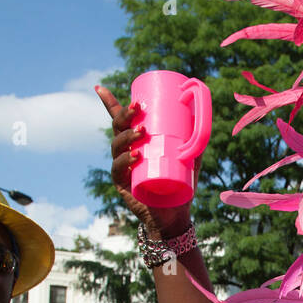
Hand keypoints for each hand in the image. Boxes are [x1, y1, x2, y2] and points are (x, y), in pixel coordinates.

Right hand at [96, 84, 195, 237]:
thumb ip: (194, 143)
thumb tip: (204, 118)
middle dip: (125, 115)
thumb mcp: (190, 161)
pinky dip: (126, 161)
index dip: (108, 103)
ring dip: (128, 136)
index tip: (99, 87)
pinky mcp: (122, 184)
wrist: (174, 216)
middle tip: (139, 108)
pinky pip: (118, 169)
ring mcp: (122, 168)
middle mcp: (125, 153)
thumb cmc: (180, 187)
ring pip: (117, 146)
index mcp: (135, 143)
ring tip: (142, 132)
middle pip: (117, 128)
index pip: (119, 121)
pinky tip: (136, 156)